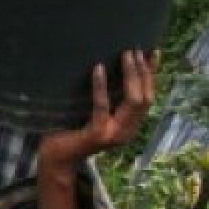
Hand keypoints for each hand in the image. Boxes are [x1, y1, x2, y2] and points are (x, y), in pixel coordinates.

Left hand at [39, 50, 158, 171]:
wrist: (56, 159)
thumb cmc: (71, 130)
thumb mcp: (95, 112)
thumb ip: (108, 98)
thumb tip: (108, 64)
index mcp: (130, 126)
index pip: (148, 96)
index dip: (151, 74)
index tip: (152, 51)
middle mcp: (127, 132)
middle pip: (145, 98)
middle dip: (143, 72)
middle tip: (134, 49)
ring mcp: (114, 135)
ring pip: (132, 101)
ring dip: (131, 75)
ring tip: (125, 54)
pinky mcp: (97, 135)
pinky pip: (102, 107)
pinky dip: (101, 86)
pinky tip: (98, 68)